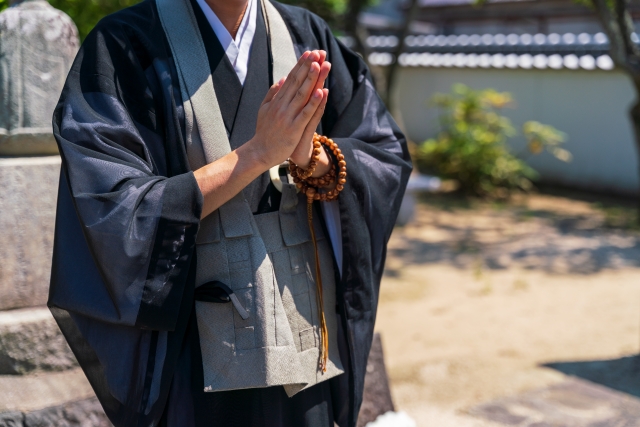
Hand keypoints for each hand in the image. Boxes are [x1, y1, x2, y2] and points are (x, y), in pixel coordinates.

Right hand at [245, 50, 328, 170]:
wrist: (260, 152)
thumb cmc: (264, 132)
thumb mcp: (264, 109)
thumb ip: (273, 93)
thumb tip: (283, 78)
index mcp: (277, 100)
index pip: (291, 78)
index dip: (300, 65)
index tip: (309, 53)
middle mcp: (282, 105)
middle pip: (297, 82)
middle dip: (307, 66)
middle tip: (317, 52)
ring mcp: (288, 116)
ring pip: (302, 95)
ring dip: (311, 79)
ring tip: (320, 65)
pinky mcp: (294, 128)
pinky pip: (305, 113)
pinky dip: (313, 103)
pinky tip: (321, 92)